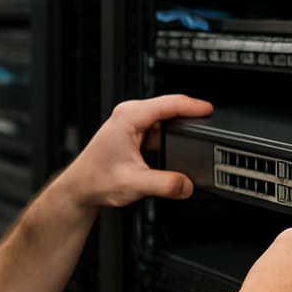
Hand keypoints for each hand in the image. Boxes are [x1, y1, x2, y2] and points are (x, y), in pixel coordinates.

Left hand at [64, 95, 213, 208]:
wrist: (80, 188)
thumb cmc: (96, 180)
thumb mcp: (134, 184)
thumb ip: (165, 185)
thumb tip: (187, 185)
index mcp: (129, 116)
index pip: (170, 103)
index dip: (194, 106)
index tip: (211, 110)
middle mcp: (129, 114)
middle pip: (170, 108)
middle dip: (189, 118)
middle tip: (210, 128)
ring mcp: (131, 122)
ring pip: (165, 120)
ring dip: (179, 130)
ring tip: (197, 140)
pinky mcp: (134, 132)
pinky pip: (159, 129)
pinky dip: (171, 138)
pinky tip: (178, 149)